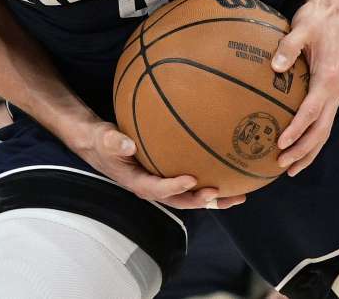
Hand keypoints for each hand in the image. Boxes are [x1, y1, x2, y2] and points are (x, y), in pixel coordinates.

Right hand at [76, 122, 246, 209]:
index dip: (174, 187)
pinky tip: (227, 178)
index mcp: (135, 181)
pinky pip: (190, 186)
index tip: (191, 179)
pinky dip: (208, 186)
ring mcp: (160, 185)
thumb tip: (129, 144)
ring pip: (188, 197)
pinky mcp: (166, 178)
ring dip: (212, 199)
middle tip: (220, 193)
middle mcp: (151, 188)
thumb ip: (114, 141)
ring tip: (238, 196)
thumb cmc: (103, 140)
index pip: (156, 189)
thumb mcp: (104, 138)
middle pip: (178, 200)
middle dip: (200, 200)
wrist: (100, 145)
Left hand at [271, 0, 338, 175]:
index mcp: (328, 80)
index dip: (296, 130)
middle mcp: (335, 91)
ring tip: (289, 168)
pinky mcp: (330, 93)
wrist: (332, 13)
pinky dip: (311, 139)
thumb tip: (275, 66)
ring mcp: (335, 94)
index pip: (311, 112)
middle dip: (302, 151)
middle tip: (281, 165)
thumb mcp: (300, 28)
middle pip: (320, 130)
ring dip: (308, 151)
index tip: (280, 143)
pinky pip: (321, 122)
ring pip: (324, 131)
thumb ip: (288, 46)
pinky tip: (296, 149)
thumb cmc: (314, 20)